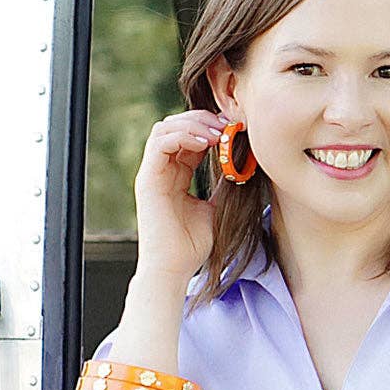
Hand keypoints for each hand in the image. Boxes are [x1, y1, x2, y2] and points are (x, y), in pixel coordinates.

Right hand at [133, 108, 228, 280]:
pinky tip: (204, 143)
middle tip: (227, 126)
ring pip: (165, 129)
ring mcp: (152, 174)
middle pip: (176, 126)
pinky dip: (182, 136)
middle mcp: (162, 171)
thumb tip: (242, 169)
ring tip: (217, 134)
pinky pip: (159, 144)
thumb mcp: (215, 209)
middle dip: (202, 120)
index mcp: (176, 176)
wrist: (174, 269)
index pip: (190, 138)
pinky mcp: (147, 180)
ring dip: (193, 125)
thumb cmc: (192, 246)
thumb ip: (222, 188)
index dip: (211, 128)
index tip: (234, 130)